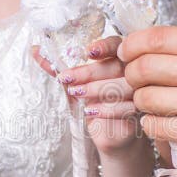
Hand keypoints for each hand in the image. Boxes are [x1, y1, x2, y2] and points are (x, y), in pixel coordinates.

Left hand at [33, 36, 141, 155]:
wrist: (110, 131)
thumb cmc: (94, 101)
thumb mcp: (74, 83)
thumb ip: (58, 67)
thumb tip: (35, 50)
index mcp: (118, 57)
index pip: (116, 44)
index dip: (104, 46)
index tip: (88, 52)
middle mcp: (132, 70)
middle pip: (116, 65)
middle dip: (88, 72)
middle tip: (66, 78)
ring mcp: (140, 90)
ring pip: (123, 86)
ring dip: (96, 90)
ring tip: (76, 94)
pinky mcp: (141, 111)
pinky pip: (128, 107)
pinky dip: (106, 109)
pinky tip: (90, 111)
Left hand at [119, 26, 176, 158]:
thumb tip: (152, 45)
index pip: (154, 38)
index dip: (132, 45)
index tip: (127, 52)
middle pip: (142, 67)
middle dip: (131, 73)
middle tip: (135, 78)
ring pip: (144, 97)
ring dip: (142, 99)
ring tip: (152, 99)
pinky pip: (153, 125)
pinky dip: (152, 123)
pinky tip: (161, 120)